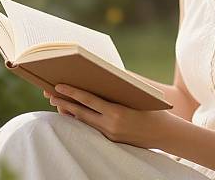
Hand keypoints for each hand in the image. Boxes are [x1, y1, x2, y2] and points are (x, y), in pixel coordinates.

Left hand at [43, 84, 178, 149]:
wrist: (165, 133)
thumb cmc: (154, 109)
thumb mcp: (138, 94)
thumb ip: (120, 86)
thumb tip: (104, 74)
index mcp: (117, 112)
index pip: (88, 101)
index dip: (72, 93)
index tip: (58, 86)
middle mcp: (110, 125)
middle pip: (81, 112)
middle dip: (64, 102)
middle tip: (49, 93)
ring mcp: (109, 134)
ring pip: (83, 121)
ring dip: (69, 111)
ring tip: (56, 102)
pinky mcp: (111, 139)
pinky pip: (92, 127)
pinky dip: (81, 119)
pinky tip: (72, 112)